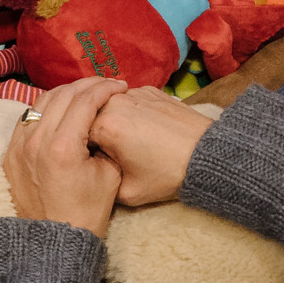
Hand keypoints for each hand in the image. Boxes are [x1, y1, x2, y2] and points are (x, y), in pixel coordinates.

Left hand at [3, 78, 127, 238]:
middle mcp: (35, 140)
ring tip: (85, 92)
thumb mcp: (109, 177)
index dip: (105, 88)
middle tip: (105, 84)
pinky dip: (46, 108)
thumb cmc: (86, 212)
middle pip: (61, 95)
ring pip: (41, 103)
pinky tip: (61, 109)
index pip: (84, 101)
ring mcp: (18, 145)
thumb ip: (106, 143)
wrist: (51, 240)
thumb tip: (102, 123)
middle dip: (86, 85)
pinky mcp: (9, 152)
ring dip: (65, 93)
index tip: (120, 86)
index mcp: (62, 146)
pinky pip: (28, 118)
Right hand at [89, 86, 213, 205]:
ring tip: (128, 139)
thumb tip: (89, 171)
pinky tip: (144, 129)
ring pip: (108, 104)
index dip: (80, 148)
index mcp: (104, 125)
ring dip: (110, 119)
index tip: (91, 160)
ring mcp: (135, 92)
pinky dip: (130, 112)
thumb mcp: (127, 192)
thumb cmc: (168, 174)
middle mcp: (115, 102)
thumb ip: (99, 180)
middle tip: (107, 150)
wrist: (210, 156)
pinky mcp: (151, 90)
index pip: (73, 132)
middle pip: (89, 114)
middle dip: (92, 130)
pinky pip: (129, 99)